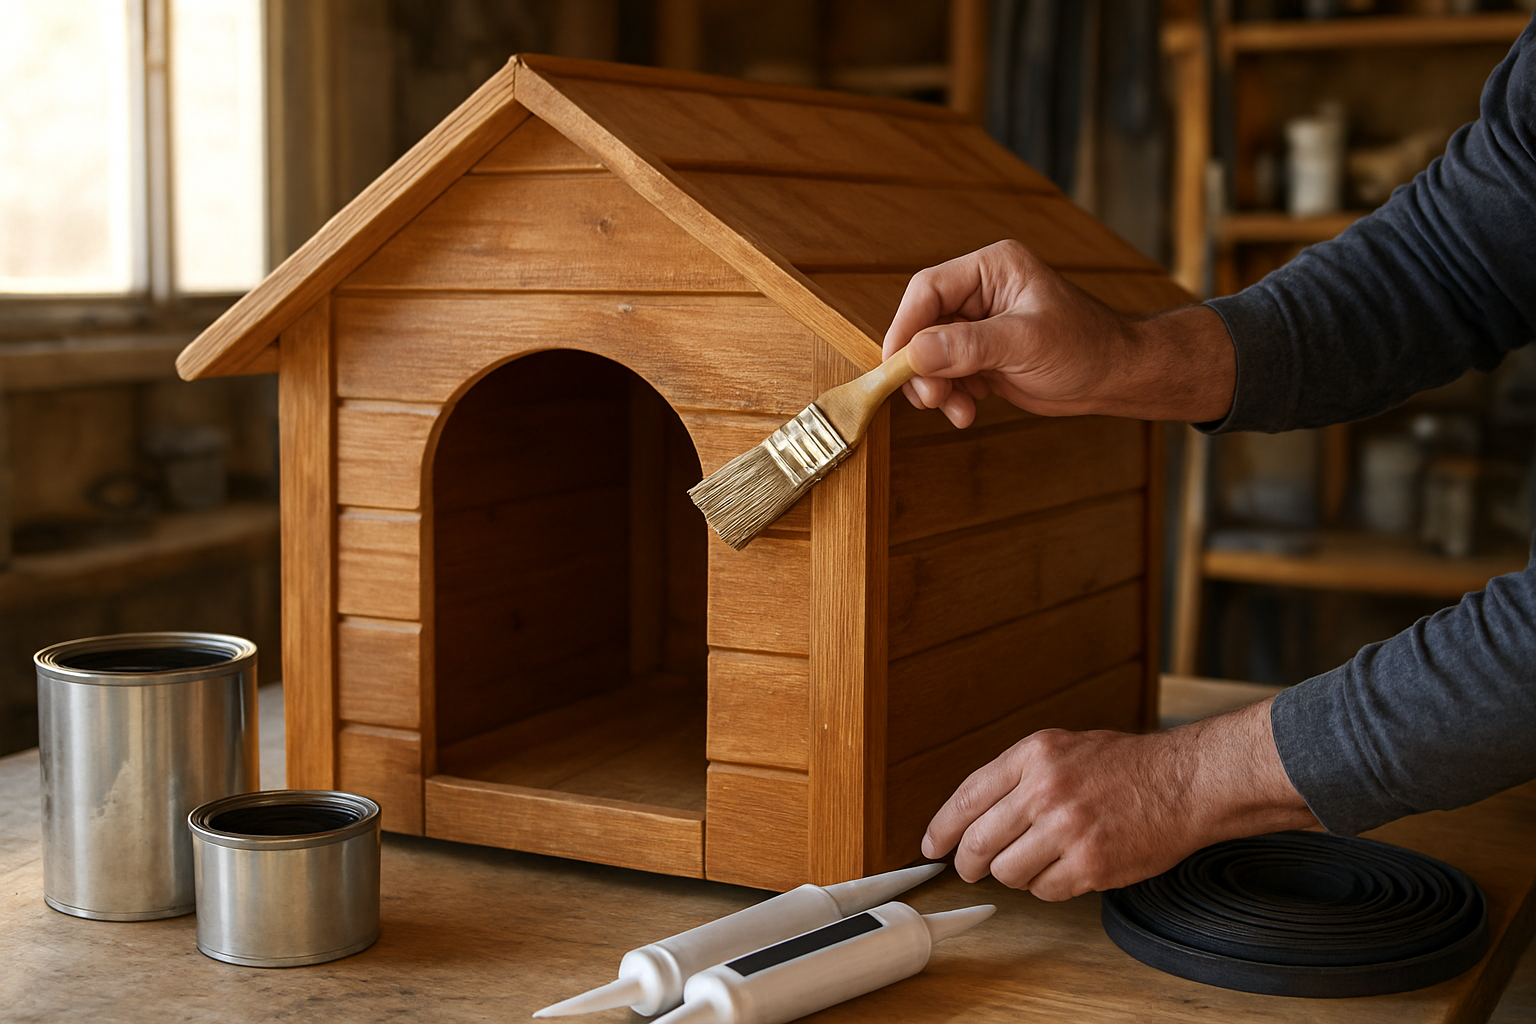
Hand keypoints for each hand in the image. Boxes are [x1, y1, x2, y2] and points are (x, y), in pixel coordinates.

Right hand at [881, 239, 1235, 427]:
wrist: (1115, 377)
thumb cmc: (1085, 346)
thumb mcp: (1026, 343)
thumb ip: (969, 346)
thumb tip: (916, 353)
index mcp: (991, 269)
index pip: (929, 290)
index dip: (906, 327)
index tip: (896, 365)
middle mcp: (980, 292)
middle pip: (923, 324)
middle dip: (922, 365)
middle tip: (930, 398)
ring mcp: (978, 325)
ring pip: (930, 354)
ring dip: (935, 387)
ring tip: (955, 409)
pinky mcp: (981, 355)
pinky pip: (947, 374)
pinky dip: (950, 396)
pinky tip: (967, 411)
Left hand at [920, 700, 1318, 900]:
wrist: (1184, 783)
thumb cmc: (1126, 766)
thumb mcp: (1063, 747)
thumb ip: (1019, 774)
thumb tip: (974, 812)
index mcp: (1034, 756)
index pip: (967, 797)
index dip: (941, 828)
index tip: (932, 846)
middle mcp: (1045, 791)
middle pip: (978, 842)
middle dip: (967, 863)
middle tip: (970, 868)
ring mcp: (1067, 830)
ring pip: (1007, 872)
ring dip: (1013, 874)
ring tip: (1033, 860)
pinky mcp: (1090, 865)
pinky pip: (1044, 891)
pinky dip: (1047, 886)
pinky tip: (1065, 868)